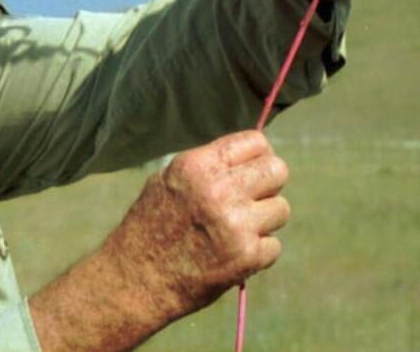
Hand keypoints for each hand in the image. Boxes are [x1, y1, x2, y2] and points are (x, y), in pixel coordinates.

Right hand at [112, 131, 289, 319]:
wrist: (137, 277)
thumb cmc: (149, 225)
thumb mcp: (168, 179)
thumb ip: (207, 166)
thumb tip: (248, 157)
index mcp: (197, 165)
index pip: (255, 142)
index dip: (258, 155)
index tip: (253, 168)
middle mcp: (219, 190)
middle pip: (277, 170)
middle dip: (269, 184)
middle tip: (252, 199)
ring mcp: (236, 224)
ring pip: (281, 208)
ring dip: (265, 219)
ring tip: (237, 229)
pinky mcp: (247, 256)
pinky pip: (274, 245)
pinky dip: (258, 251)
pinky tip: (232, 253)